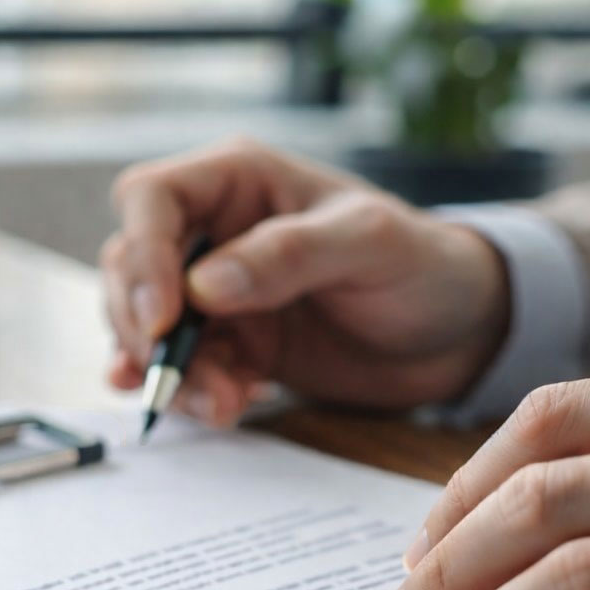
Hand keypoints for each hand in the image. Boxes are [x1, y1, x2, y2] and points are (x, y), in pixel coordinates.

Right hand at [101, 137, 510, 424]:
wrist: (459, 333)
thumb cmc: (424, 264)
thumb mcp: (370, 245)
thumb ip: (289, 255)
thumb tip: (204, 284)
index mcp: (240, 180)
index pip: (152, 200)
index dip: (143, 256)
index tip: (164, 318)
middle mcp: (216, 232)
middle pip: (131, 267)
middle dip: (142, 325)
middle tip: (174, 374)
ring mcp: (219, 294)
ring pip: (148, 326)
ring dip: (167, 371)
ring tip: (219, 404)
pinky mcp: (233, 346)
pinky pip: (183, 368)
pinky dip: (184, 392)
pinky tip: (206, 408)